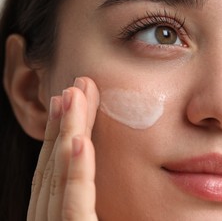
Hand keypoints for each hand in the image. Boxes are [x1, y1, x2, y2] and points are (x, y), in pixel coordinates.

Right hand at [27, 77, 99, 220]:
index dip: (59, 132)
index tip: (71, 102)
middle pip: (54, 164)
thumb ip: (88, 201)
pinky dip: (76, 172)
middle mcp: (47, 219)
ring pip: (59, 175)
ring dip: (68, 132)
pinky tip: (80, 141)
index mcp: (52, 215)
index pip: (52, 169)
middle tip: (77, 85)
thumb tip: (103, 170)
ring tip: (76, 95)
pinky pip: (72, 206)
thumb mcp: (92, 217)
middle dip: (64, 121)